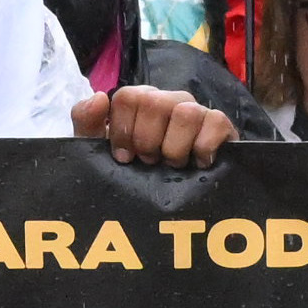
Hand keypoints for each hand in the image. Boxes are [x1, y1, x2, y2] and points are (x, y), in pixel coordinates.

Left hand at [76, 86, 233, 169]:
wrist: (173, 210)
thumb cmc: (135, 173)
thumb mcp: (101, 153)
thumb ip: (87, 124)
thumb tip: (99, 97)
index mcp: (139, 103)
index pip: (127, 97)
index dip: (123, 130)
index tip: (124, 157)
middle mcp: (168, 101)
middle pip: (153, 101)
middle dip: (147, 141)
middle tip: (150, 162)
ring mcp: (196, 112)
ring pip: (185, 112)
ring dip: (175, 148)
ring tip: (173, 165)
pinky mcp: (221, 126)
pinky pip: (216, 121)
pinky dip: (204, 146)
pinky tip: (198, 163)